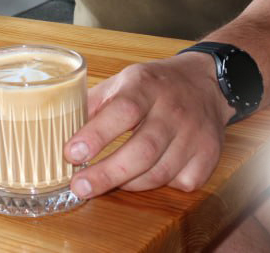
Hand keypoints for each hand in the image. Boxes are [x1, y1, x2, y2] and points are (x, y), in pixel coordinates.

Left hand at [64, 53, 233, 199]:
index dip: (96, 135)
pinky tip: (143, 176)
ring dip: (128, 183)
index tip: (71, 154)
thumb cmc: (154, 86)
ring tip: (104, 183)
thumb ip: (94, 104)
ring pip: (160, 172)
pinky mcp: (209, 155)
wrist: (205, 83)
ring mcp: (195, 133)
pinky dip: (158, 185)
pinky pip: (180, 182)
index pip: (122, 111)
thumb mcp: (122, 81)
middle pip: (142, 149)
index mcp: (145, 85)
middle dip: (107, 174)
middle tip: (80, 187)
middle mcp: (173, 109)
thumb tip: (60, 130)